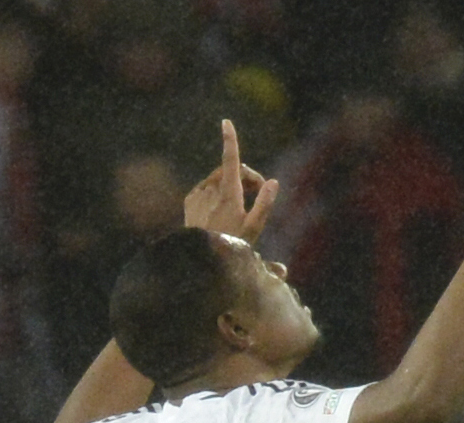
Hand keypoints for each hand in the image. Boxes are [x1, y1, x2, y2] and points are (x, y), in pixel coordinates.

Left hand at [185, 118, 278, 242]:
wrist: (199, 258)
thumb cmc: (230, 244)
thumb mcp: (253, 228)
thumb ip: (264, 203)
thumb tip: (274, 182)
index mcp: (228, 193)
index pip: (230, 159)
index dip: (230, 140)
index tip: (226, 123)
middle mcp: (211, 189)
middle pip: (231, 169)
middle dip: (246, 176)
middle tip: (259, 192)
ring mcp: (198, 194)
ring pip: (218, 178)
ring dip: (232, 184)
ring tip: (241, 204)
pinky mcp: (189, 200)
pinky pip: (206, 187)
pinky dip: (216, 191)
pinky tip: (221, 209)